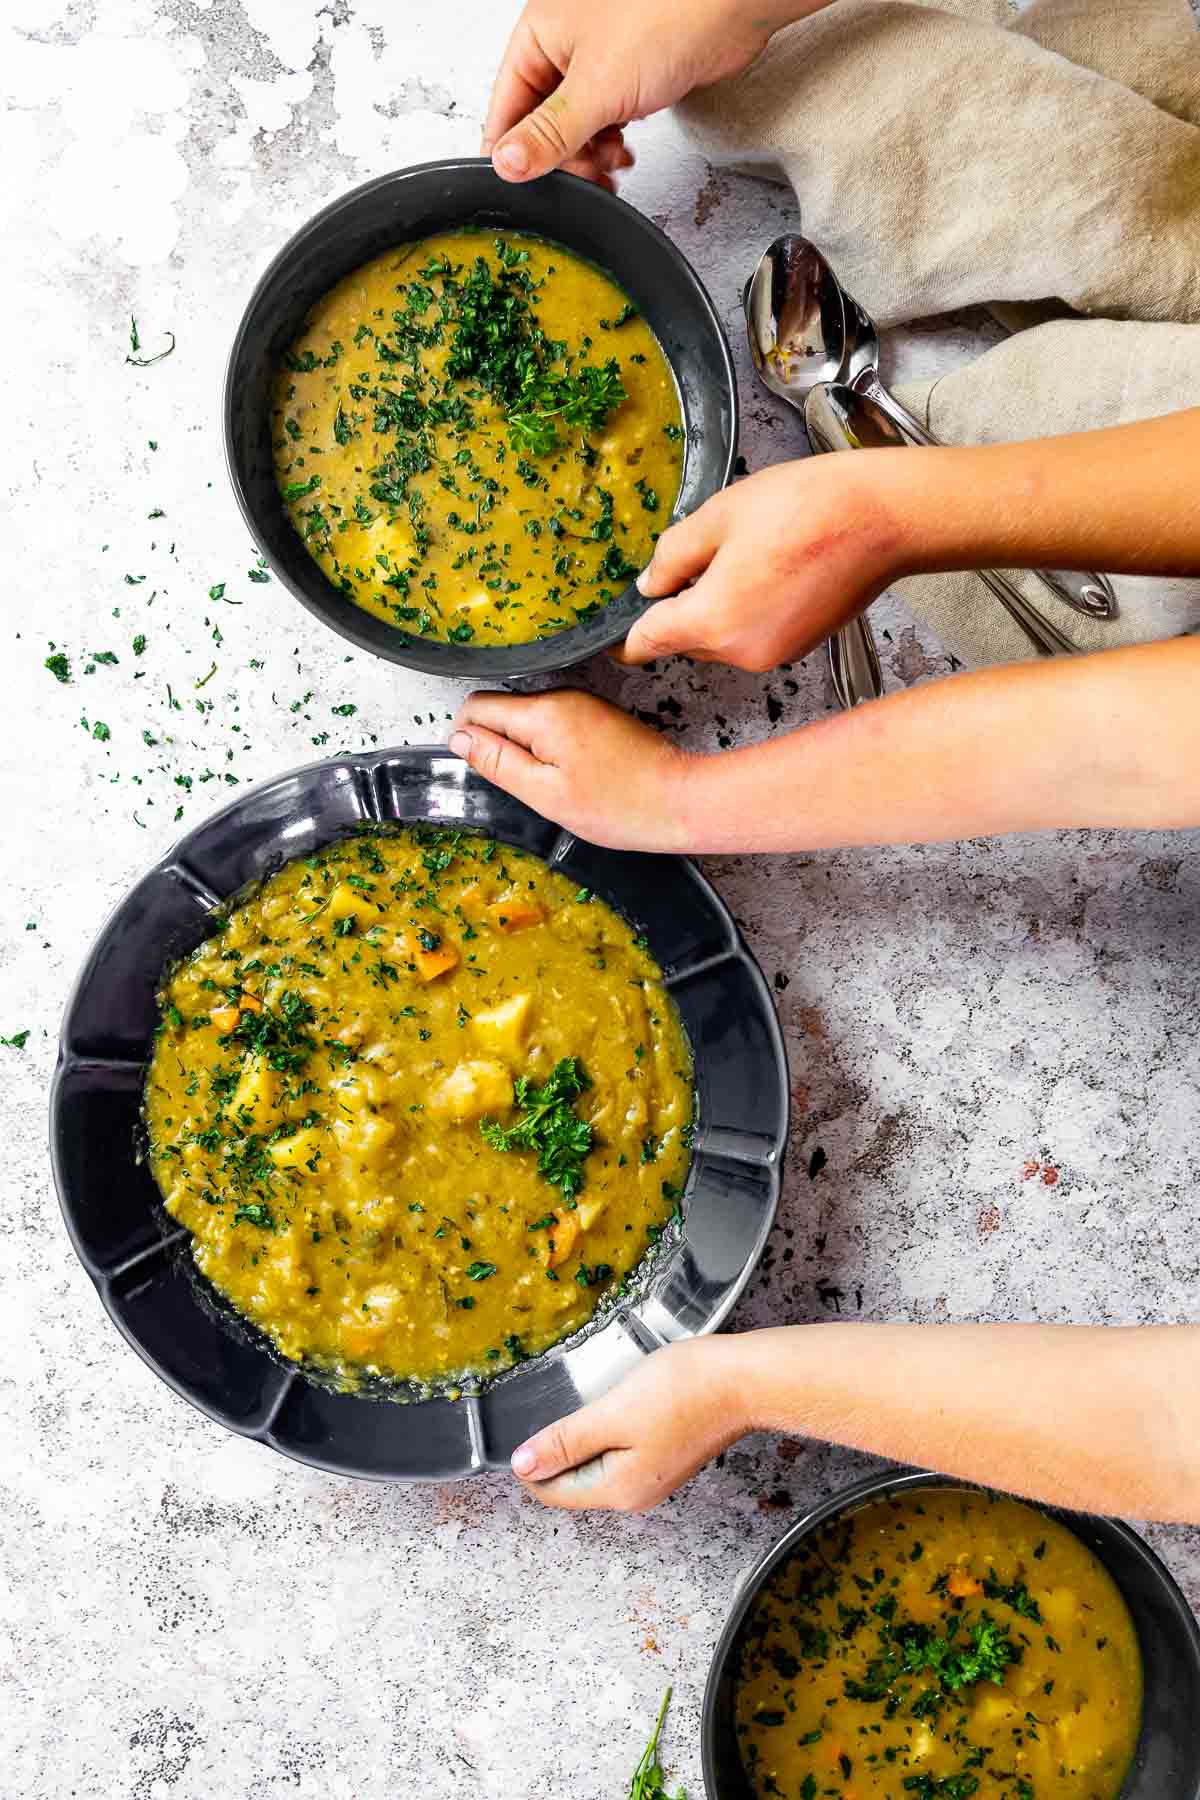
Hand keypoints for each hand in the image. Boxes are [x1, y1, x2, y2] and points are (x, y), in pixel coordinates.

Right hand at [448, 688, 693, 850]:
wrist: (680, 800)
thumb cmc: (620, 804)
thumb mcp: (544, 793)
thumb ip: (497, 763)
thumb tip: (459, 739)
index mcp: (544, 712)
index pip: (478, 707)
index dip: (469, 740)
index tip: (488, 771)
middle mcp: (562, 696)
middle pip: (502, 711)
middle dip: (500, 746)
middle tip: (529, 785)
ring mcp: (582, 704)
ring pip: (528, 720)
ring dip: (528, 751)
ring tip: (556, 784)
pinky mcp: (596, 716)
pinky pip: (553, 726)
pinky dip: (551, 751)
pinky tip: (574, 777)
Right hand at [482, 0, 788, 185]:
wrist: (730, 5)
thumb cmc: (667, 14)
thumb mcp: (596, 87)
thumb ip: (549, 133)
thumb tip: (507, 164)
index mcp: (539, 34)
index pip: (504, 107)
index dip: (512, 153)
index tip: (524, 189)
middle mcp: (563, 46)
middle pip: (540, 123)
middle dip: (562, 159)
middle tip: (584, 178)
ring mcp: (597, 61)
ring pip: (574, 127)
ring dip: (589, 156)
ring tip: (610, 165)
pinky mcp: (628, 76)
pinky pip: (603, 121)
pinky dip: (611, 144)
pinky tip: (624, 152)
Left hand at [510, 1338, 744, 1510]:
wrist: (742, 1380)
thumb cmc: (682, 1392)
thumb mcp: (612, 1414)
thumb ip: (565, 1441)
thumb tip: (522, 1466)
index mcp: (619, 1490)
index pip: (554, 1492)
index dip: (529, 1463)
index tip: (522, 1428)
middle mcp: (636, 1493)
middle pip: (575, 1481)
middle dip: (556, 1451)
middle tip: (553, 1407)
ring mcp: (655, 1476)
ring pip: (598, 1465)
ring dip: (581, 1440)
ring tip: (584, 1402)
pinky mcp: (667, 1456)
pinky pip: (620, 1453)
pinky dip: (606, 1433)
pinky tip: (613, 1406)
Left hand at [619, 454, 910, 671]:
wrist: (884, 517)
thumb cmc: (807, 506)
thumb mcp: (719, 515)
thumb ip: (672, 555)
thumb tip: (649, 585)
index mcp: (712, 621)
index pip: (648, 642)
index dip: (623, 638)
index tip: (609, 637)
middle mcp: (740, 652)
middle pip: (685, 641)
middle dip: (680, 607)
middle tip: (700, 555)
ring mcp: (774, 654)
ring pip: (720, 639)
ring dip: (717, 606)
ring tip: (748, 552)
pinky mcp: (799, 647)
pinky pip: (753, 636)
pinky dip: (749, 610)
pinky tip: (772, 566)